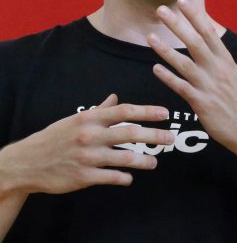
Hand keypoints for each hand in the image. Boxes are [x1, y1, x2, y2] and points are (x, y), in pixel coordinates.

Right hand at [0, 94, 173, 194]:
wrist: (26, 162)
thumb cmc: (55, 138)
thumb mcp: (75, 120)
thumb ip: (99, 110)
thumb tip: (115, 97)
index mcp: (90, 118)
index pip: (125, 111)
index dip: (147, 111)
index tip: (165, 113)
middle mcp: (90, 135)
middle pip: (131, 133)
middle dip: (155, 135)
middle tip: (171, 138)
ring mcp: (88, 156)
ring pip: (125, 157)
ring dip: (144, 160)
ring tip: (154, 162)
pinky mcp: (84, 176)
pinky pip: (112, 177)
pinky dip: (124, 178)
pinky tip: (130, 178)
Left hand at [148, 0, 236, 155]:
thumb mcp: (235, 76)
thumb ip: (220, 60)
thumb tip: (210, 43)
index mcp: (227, 61)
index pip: (210, 33)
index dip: (195, 16)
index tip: (183, 2)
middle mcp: (218, 70)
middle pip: (195, 42)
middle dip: (177, 25)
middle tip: (161, 10)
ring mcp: (209, 86)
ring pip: (184, 63)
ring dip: (166, 49)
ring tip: (150, 36)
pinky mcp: (202, 103)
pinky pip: (181, 87)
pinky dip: (168, 77)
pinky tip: (156, 68)